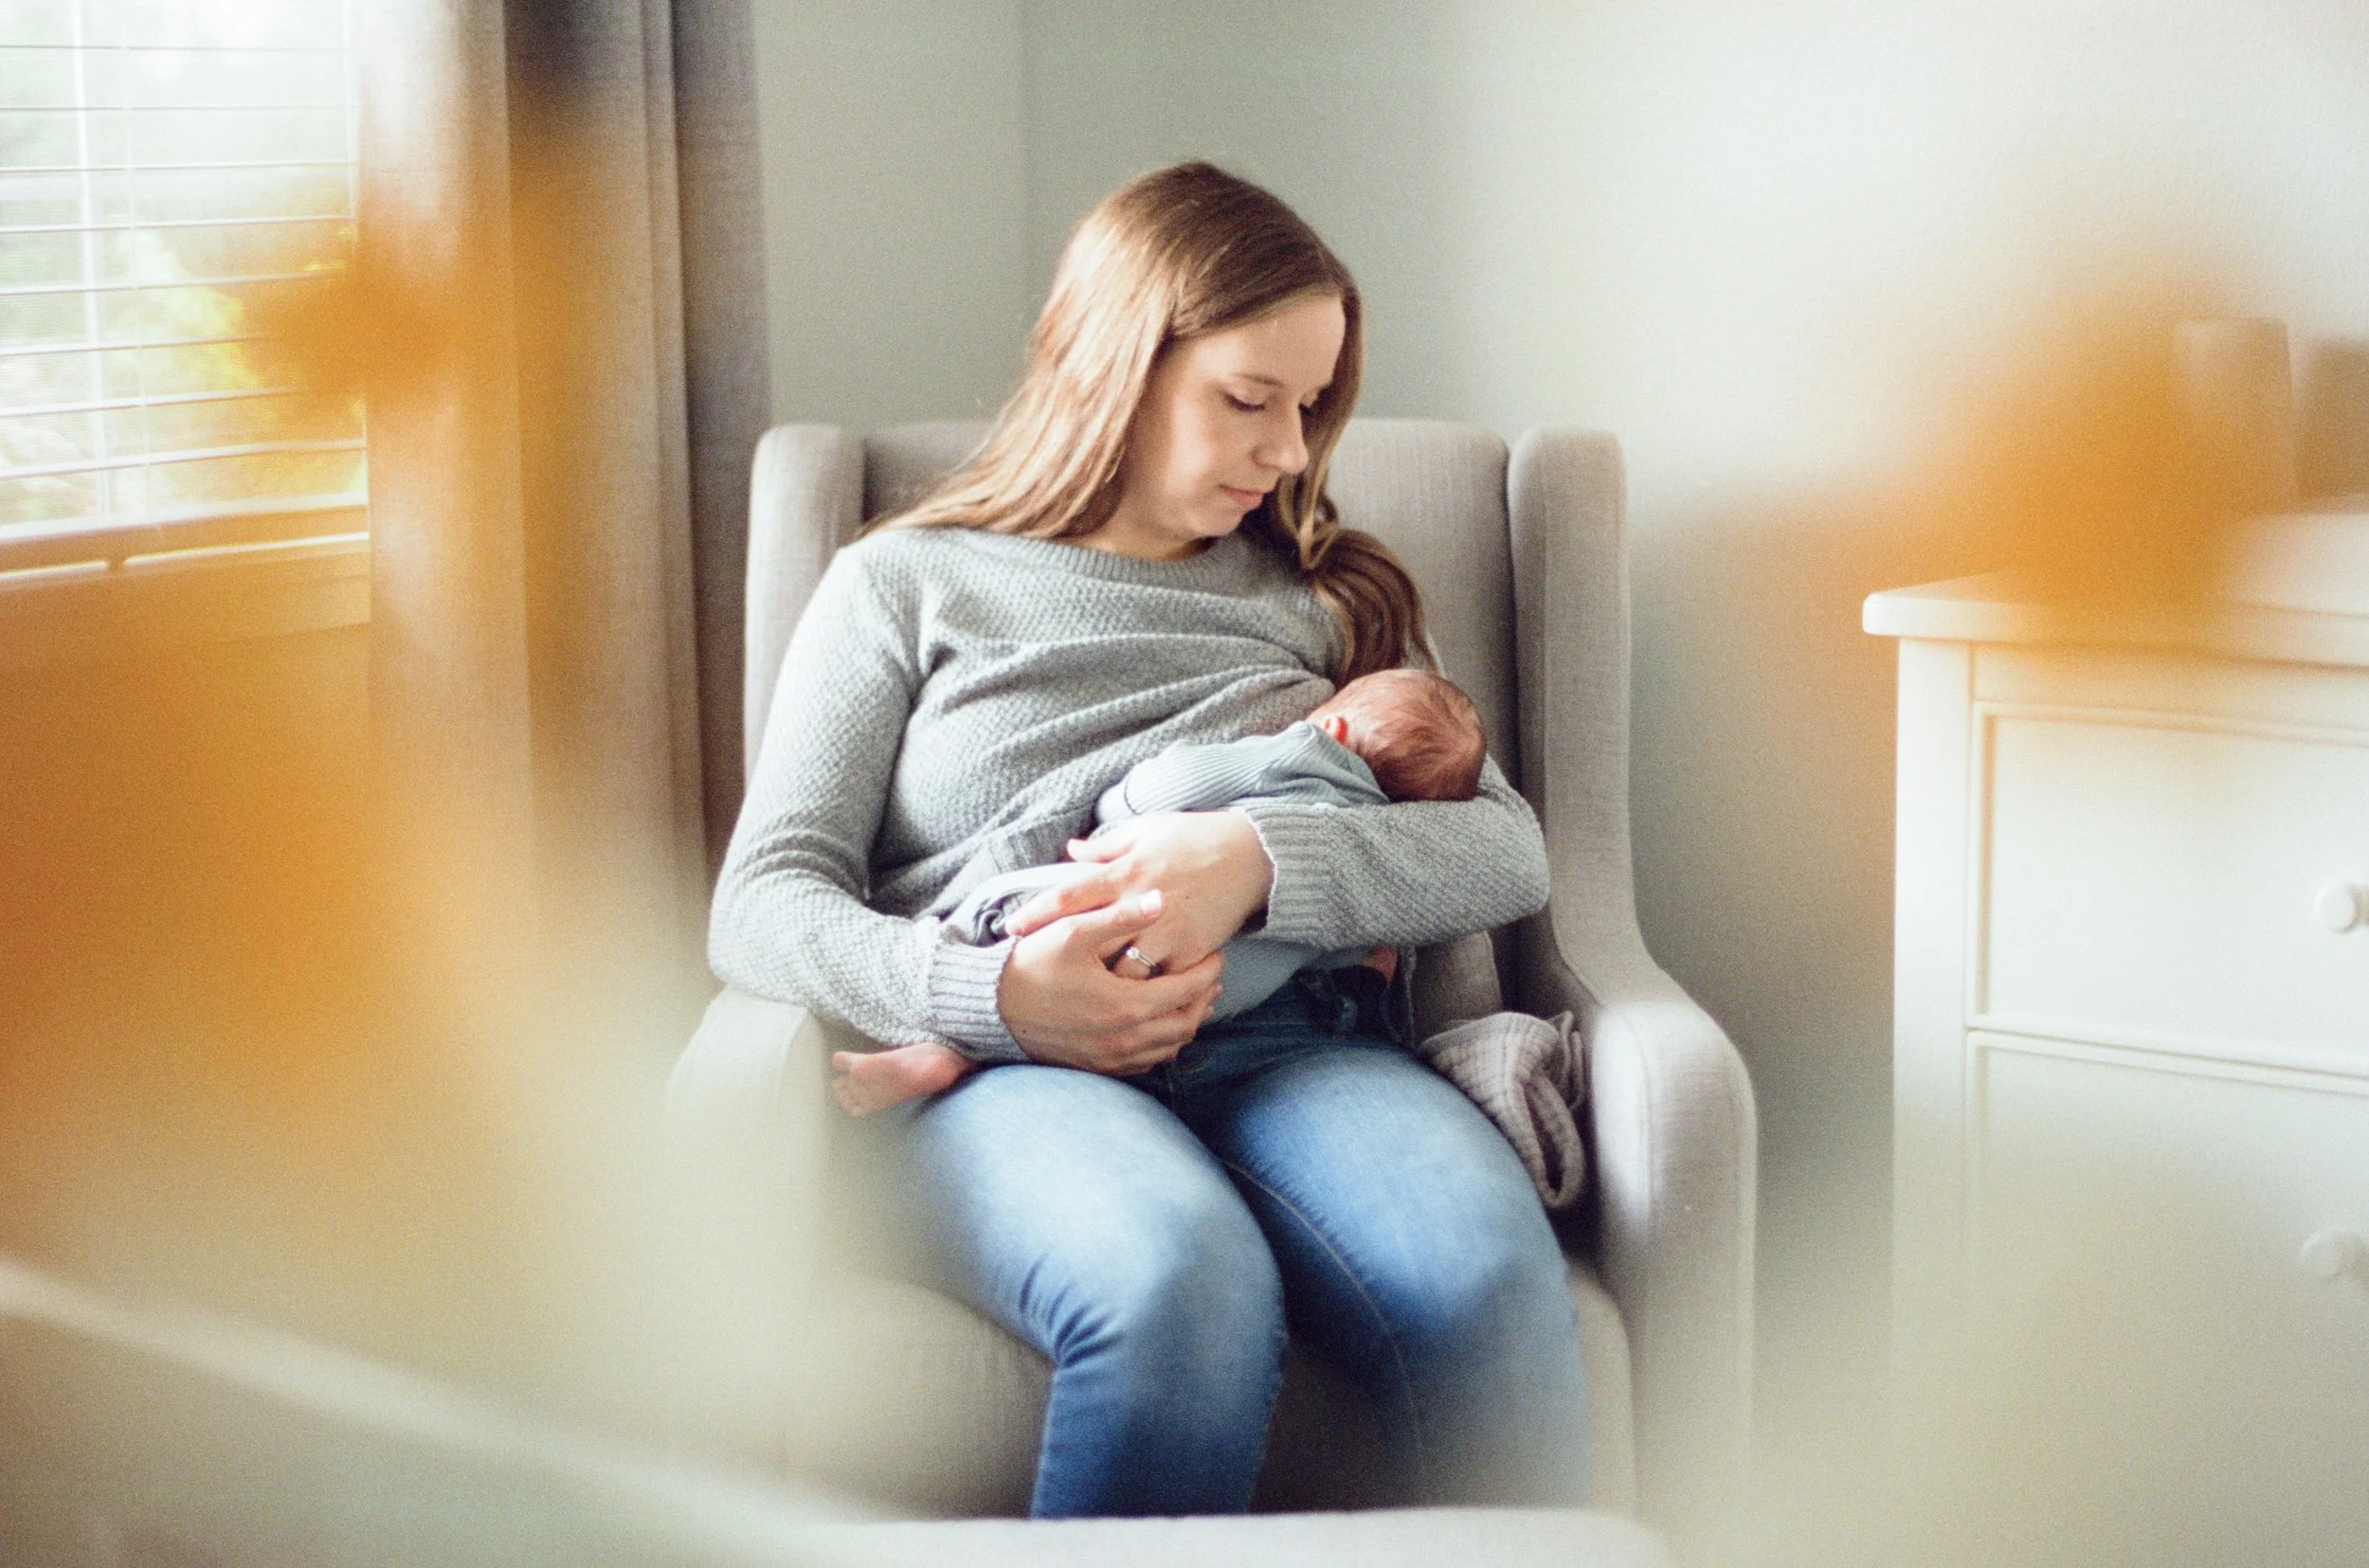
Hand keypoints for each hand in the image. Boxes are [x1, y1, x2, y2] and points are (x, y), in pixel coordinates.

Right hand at [998, 889, 1224, 1074]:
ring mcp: (1112, 1057)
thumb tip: (1161, 898)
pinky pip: (1147, 1062)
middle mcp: (1124, 1038)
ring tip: (1194, 997)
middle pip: (1186, 1023)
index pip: (1187, 990)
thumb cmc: (1031, 965)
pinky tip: (1162, 1023)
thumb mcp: (1073, 930)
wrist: (991, 1009)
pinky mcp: (1098, 1067)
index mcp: (1126, 1004)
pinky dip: (1164, 1043)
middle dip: (1205, 998)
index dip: (1208, 971)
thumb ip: (1120, 916)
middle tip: (1211, 976)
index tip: (1216, 954)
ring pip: (1170, 1046)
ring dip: (1188, 1021)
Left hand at [1005, 810, 1272, 975]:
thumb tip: (1069, 850)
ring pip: (1125, 973)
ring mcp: (1169, 932)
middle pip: (1093, 944)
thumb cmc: (1195, 838)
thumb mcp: (1148, 830)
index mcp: (1127, 871)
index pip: (1071, 894)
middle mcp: (1143, 904)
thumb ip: (1106, 846)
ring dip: (1104, 985)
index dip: (1038, 912)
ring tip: (1083, 996)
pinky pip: (1162, 983)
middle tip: (1041, 977)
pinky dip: (1145, 992)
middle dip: (1067, 963)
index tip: (1011, 928)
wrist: (1253, 857)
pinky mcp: (1192, 952)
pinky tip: (1130, 1001)